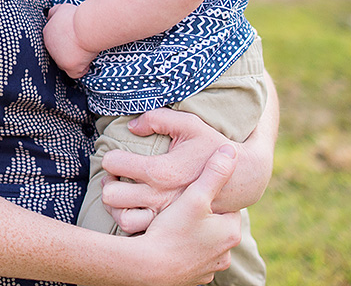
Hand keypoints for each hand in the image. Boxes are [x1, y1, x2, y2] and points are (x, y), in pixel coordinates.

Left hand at [43, 4, 97, 78]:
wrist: (85, 27)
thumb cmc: (76, 17)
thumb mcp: (61, 8)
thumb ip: (53, 13)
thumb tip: (49, 15)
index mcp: (47, 34)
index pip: (53, 42)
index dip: (65, 41)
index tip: (73, 38)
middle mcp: (50, 48)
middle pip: (59, 54)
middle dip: (69, 51)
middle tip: (80, 44)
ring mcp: (59, 59)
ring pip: (66, 64)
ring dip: (75, 60)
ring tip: (84, 52)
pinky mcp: (69, 67)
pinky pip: (75, 73)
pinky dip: (82, 69)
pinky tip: (87, 62)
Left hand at [100, 109, 231, 233]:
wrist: (241, 177)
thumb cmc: (211, 146)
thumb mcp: (189, 124)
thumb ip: (158, 119)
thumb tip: (131, 126)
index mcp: (161, 171)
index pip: (115, 164)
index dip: (111, 158)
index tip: (116, 157)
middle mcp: (160, 197)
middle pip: (111, 195)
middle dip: (108, 182)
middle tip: (115, 176)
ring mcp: (165, 215)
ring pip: (121, 218)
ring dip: (116, 205)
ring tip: (123, 192)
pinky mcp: (171, 227)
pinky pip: (138, 230)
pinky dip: (132, 219)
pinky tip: (137, 206)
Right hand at [131, 144, 242, 285]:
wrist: (149, 268)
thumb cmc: (172, 230)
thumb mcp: (194, 196)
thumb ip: (213, 172)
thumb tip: (230, 150)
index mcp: (230, 232)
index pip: (225, 206)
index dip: (208, 196)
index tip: (194, 189)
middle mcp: (225, 254)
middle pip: (215, 225)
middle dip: (201, 215)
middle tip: (181, 204)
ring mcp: (209, 268)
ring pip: (203, 242)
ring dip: (192, 233)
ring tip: (173, 222)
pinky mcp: (194, 278)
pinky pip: (192, 258)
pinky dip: (183, 249)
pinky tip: (169, 240)